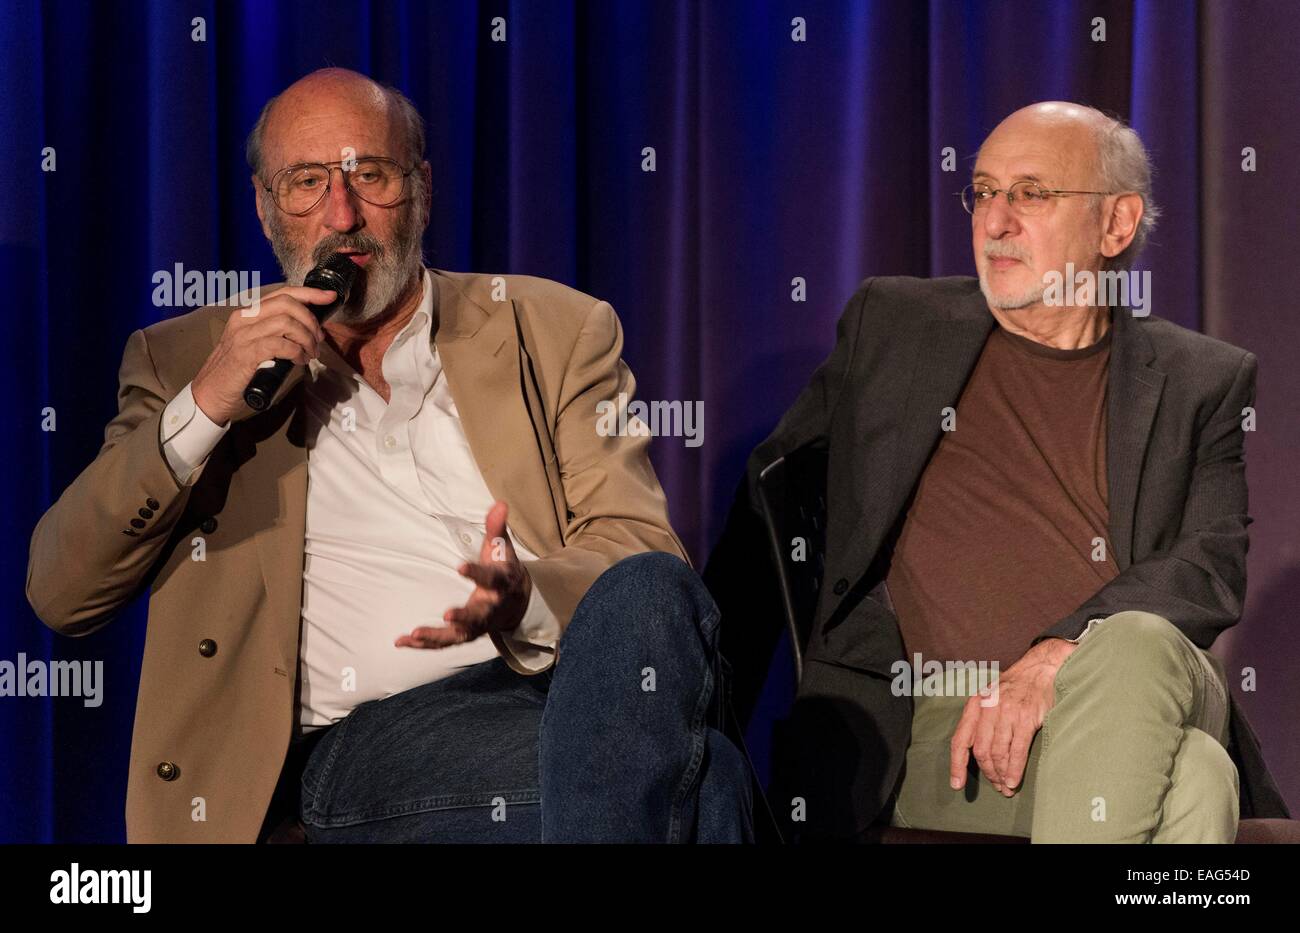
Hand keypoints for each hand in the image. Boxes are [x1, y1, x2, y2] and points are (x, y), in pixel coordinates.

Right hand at [191, 286, 337, 424]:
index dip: (309, 293)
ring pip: (287, 323)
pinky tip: (299, 361)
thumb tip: (307, 330)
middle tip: (318, 340)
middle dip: (310, 320)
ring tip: (310, 354)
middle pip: (287, 304)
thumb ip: (275, 333)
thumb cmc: (237, 371)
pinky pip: (280, 344)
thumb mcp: (255, 344)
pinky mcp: (246, 353)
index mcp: (247, 314)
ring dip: (306, 339)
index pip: (282, 294)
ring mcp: (243, 335)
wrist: (210, 394)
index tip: (329, 298)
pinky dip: (296, 351)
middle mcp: (244, 319)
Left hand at [395, 501, 532, 649]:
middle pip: (479, 615)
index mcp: (501, 583)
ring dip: (438, 636)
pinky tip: (402, 641)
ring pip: (460, 635)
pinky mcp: (466, 634)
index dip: (477, 573)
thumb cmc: (503, 568)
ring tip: (414, 634)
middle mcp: (491, 607)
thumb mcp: (502, 547)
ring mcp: (478, 624)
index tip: (460, 567)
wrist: (517, 601)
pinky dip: (425, 644)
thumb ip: (497, 527)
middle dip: (465, 616)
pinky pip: (445, 642)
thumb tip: (499, 503)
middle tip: (448, 615)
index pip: (490, 579)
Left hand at [948, 637, 1076, 796]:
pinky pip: (1017, 750)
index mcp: (974, 705)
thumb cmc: (1013, 687)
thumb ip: (980, 720)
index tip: (956, 784)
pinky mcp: (1026, 718)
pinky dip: (1015, 769)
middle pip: (980, 751)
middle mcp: (987, 709)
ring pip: (998, 753)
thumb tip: (975, 752)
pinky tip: (1014, 780)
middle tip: (996, 786)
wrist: (1038, 669)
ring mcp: (1007, 713)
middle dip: (988, 773)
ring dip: (1001, 775)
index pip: (960, 740)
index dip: (956, 764)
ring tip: (1006, 787)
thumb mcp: (988, 697)